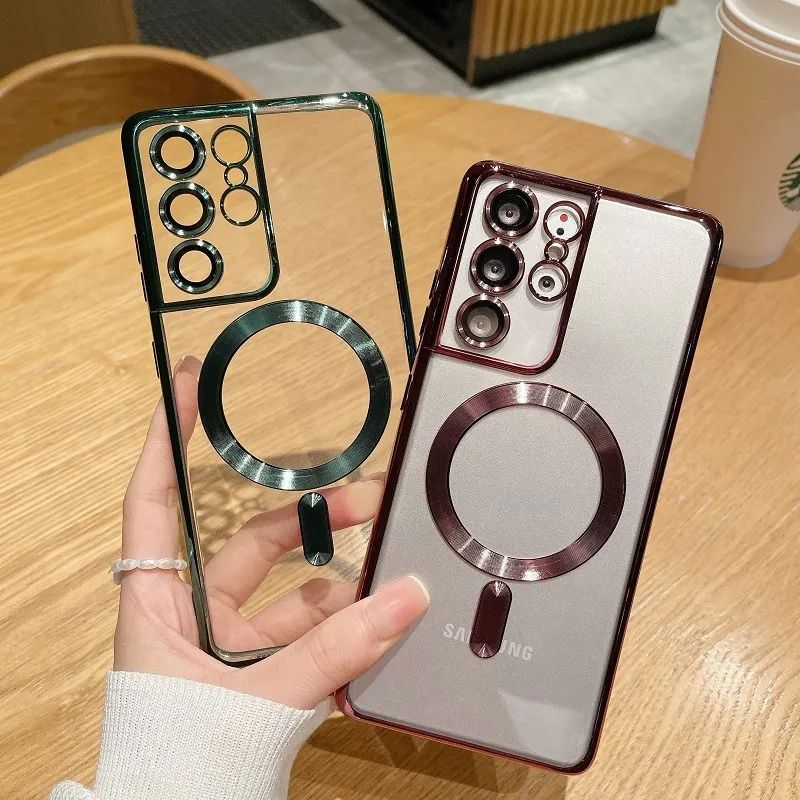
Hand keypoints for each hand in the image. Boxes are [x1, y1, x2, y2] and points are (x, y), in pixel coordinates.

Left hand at [113, 355, 428, 708]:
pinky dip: (346, 624)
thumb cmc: (179, 768)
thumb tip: (405, 597)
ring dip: (341, 576)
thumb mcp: (259, 701)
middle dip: (309, 516)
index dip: (166, 437)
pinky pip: (311, 632)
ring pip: (292, 591)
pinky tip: (382, 615)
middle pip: (250, 540)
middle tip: (363, 495)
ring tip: (392, 557)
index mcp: (159, 605)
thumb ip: (337, 650)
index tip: (186, 382)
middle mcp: (192, 615)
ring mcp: (230, 645)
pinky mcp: (262, 672)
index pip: (154, 499)